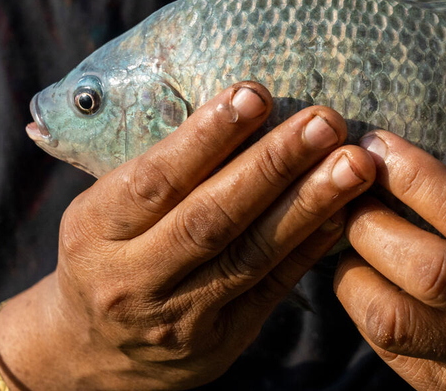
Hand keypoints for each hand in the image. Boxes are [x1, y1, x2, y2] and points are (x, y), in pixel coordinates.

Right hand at [0, 82, 374, 389]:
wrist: (93, 350)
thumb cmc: (108, 254)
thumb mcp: (106, 209)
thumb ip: (162, 170)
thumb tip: (244, 108)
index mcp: (93, 232)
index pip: (155, 181)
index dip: (207, 137)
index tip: (254, 95)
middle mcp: (131, 280)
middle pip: (211, 218)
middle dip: (274, 164)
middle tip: (325, 122)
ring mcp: (178, 318)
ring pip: (250, 254)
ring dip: (308, 204)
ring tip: (352, 164)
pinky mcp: (218, 344)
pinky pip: (271, 289)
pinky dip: (308, 246)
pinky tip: (342, 211)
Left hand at [334, 131, 445, 390]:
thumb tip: (404, 165)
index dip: (414, 177)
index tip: (377, 146)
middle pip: (430, 272)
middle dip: (372, 224)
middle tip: (352, 194)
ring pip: (395, 322)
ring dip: (355, 271)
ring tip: (352, 241)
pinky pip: (388, 351)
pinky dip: (364, 307)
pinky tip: (366, 280)